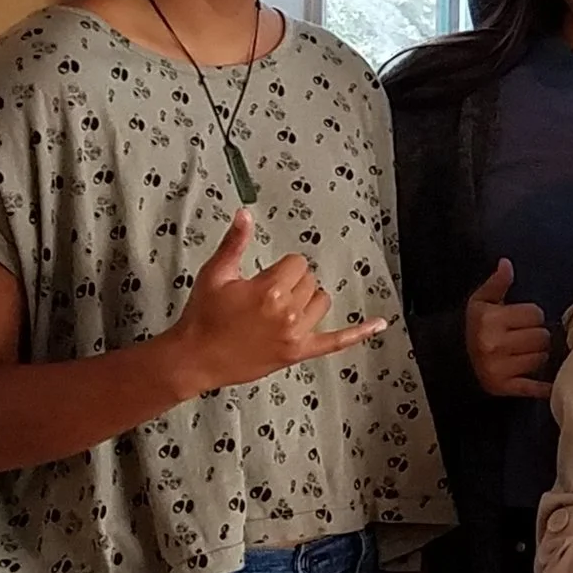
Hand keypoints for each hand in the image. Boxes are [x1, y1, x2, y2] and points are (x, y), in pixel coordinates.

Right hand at [163, 209, 386, 391]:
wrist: (193, 358)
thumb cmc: (203, 317)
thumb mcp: (216, 274)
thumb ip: (236, 243)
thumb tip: (245, 215)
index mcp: (269, 290)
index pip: (297, 263)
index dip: (281, 267)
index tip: (265, 277)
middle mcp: (287, 312)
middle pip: (310, 281)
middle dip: (291, 282)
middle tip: (265, 295)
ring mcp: (295, 335)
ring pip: (321, 302)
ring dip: (307, 300)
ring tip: (281, 307)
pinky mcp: (298, 353)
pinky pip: (336, 342)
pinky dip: (358, 333)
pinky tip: (379, 324)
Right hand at [465, 259, 552, 398]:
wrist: (450, 359)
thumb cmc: (472, 326)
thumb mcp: (480, 301)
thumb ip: (497, 283)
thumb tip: (507, 264)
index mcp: (491, 321)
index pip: (535, 314)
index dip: (532, 315)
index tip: (523, 319)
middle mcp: (496, 345)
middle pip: (542, 337)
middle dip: (537, 335)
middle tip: (526, 336)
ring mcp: (500, 369)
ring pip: (541, 359)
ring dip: (538, 355)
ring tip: (525, 352)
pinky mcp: (503, 388)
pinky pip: (532, 387)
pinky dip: (543, 387)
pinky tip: (550, 384)